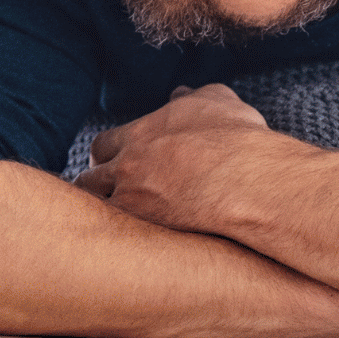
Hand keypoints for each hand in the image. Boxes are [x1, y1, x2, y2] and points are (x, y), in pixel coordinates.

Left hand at [75, 84, 274, 231]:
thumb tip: (181, 93)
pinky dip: (116, 235)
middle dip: (95, 184)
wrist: (248, 177)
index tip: (112, 168)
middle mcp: (128, 162)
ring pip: (96, 204)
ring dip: (101, 211)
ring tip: (109, 224)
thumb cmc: (238, 137)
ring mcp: (133, 192)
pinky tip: (123, 244)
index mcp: (140, 133)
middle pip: (91, 175)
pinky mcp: (144, 221)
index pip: (104, 145)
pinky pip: (114, 229)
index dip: (106, 158)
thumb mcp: (215, 101)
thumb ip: (192, 96)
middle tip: (106, 197)